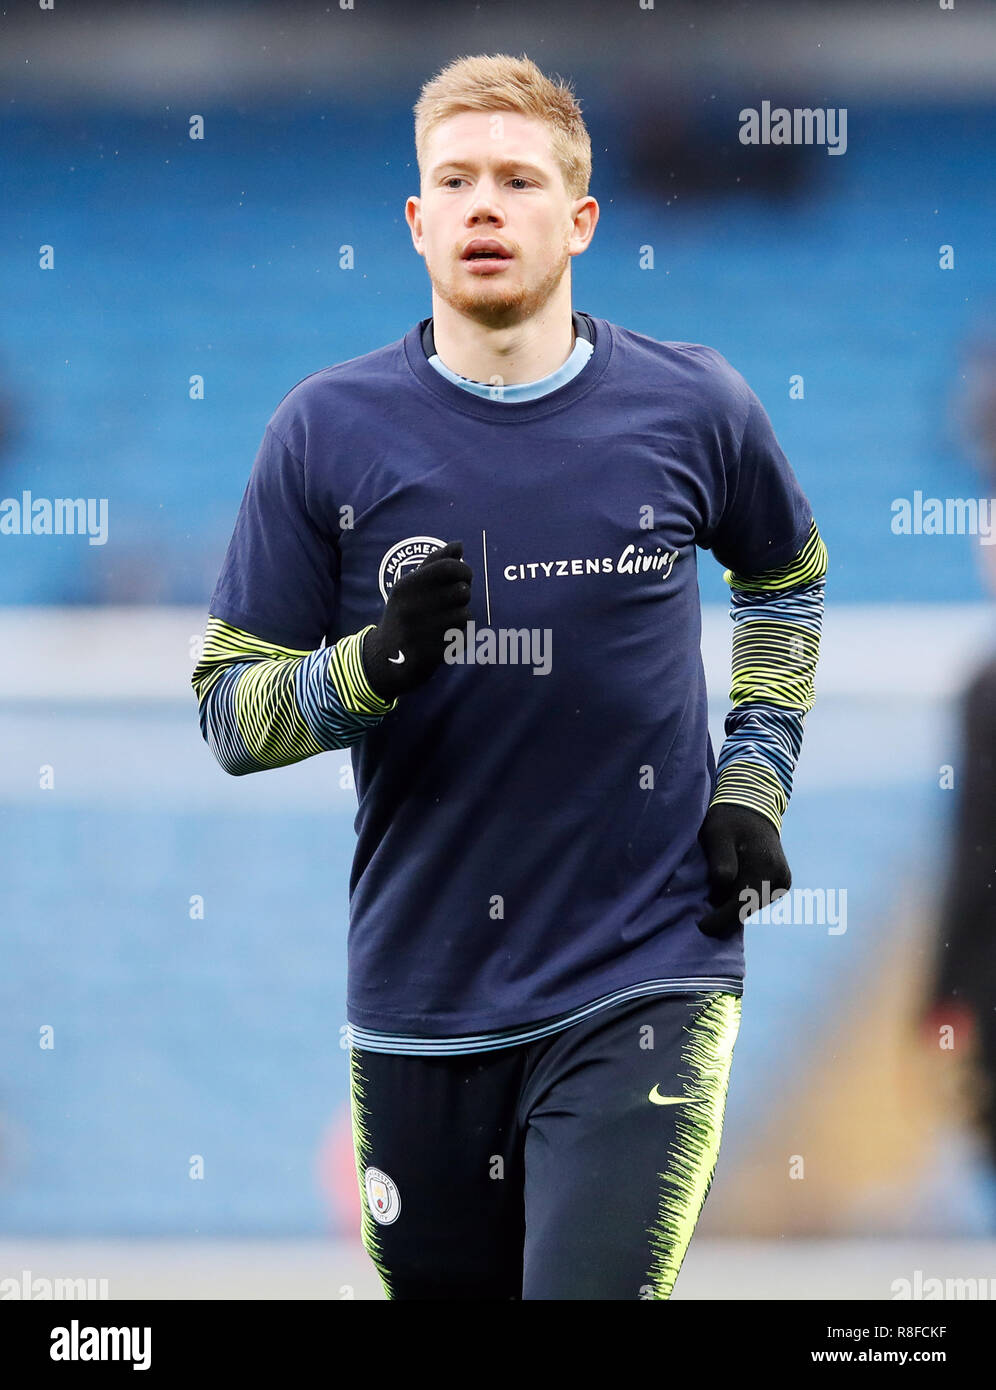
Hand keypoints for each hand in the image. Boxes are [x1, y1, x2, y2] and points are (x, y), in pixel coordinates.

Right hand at [361, 540, 472, 698]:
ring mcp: (421, 631)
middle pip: (462, 591)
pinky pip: (462, 636)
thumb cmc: (403, 614)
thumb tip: (459, 545)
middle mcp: (412, 607)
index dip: (464, 570)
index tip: (464, 577)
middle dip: (462, 596)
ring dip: (461, 618)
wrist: (384, 657)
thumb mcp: (410, 586)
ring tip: (446, 621)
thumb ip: (435, 563)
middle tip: (453, 602)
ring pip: (465, 615)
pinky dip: (459, 636)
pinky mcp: (431, 652)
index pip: (449, 568)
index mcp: (406, 586)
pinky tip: (445, 637)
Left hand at [696, 802, 790, 937]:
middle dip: (725, 915)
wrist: (754, 808)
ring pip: (753, 905)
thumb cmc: (729, 821)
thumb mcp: (718, 834)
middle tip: (702, 917)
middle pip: (748, 908)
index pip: (741, 903)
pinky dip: (743, 898)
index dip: (720, 919)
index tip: (701, 927)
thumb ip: (721, 860)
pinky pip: (758, 899)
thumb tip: (723, 885)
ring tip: (712, 899)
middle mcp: (778, 877)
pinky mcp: (782, 883)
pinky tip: (728, 890)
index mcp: (764, 866)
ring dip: (733, 905)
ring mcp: (782, 881)